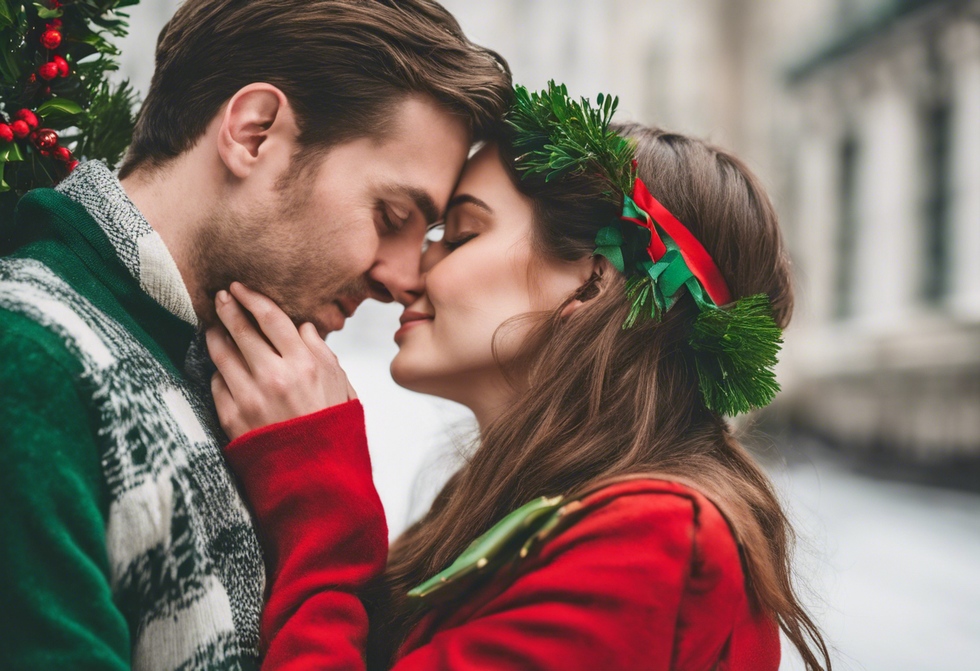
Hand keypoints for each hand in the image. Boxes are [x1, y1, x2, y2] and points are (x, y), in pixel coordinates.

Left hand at [206, 282, 356, 440]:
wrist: (317, 478)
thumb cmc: (333, 430)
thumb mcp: (342, 386)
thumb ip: (322, 353)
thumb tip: (304, 328)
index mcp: (304, 365)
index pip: (271, 318)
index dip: (252, 298)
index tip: (239, 287)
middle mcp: (274, 377)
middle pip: (242, 330)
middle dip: (227, 308)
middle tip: (220, 297)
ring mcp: (250, 398)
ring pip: (222, 353)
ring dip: (216, 335)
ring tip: (215, 327)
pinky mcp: (232, 418)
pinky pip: (217, 384)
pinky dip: (220, 373)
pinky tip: (224, 369)